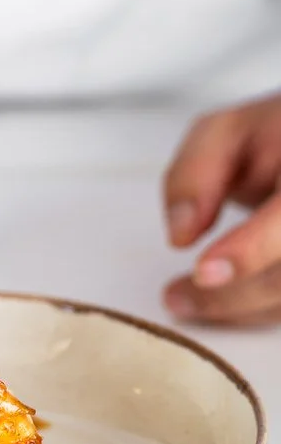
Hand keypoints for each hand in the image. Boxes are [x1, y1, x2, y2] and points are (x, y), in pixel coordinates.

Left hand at [163, 93, 280, 323]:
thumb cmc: (276, 138)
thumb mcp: (225, 133)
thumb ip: (195, 174)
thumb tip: (181, 235)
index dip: (250, 249)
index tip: (204, 271)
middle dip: (227, 294)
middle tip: (174, 296)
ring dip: (235, 310)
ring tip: (184, 299)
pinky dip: (250, 309)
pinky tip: (217, 301)